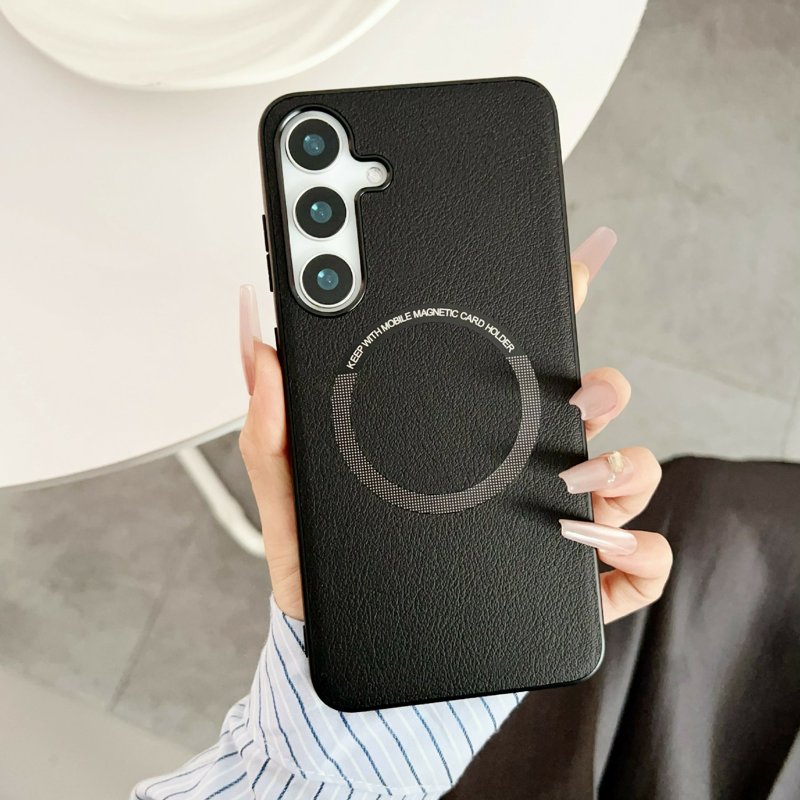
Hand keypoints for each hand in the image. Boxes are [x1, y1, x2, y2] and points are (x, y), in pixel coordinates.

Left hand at [239, 227, 671, 622]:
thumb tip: (260, 349)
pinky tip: (609, 554)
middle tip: (580, 393)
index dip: (550, 312)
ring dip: (628, 468)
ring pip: (624, 478)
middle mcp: (515, 473)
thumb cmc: (330, 573)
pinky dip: (642, 555)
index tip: (569, 270)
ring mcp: (548, 528)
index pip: (515, 368)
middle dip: (604, 388)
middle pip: (586, 412)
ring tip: (580, 480)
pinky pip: (634, 567)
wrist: (351, 662)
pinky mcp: (567, 590)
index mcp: (463, 440)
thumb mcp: (295, 495)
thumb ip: (274, 425)